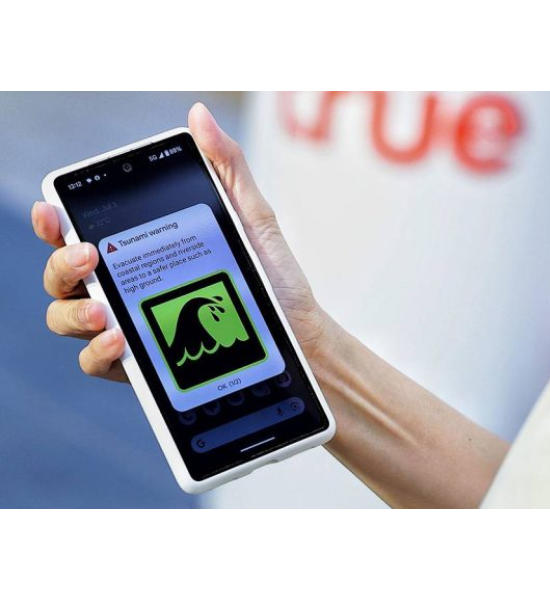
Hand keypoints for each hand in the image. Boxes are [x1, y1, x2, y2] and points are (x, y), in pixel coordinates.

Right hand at [33, 103, 329, 383]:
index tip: (53, 211)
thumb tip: (199, 115)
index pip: (82, 230)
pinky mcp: (142, 364)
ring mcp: (131, 324)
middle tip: (87, 255)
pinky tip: (120, 339)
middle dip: (61, 262)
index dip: (54, 220)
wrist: (299, 334)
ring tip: (103, 308)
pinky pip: (96, 361)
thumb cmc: (272, 277)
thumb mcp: (252, 218)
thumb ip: (225, 168)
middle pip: (63, 273)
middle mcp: (128, 284)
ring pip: (67, 317)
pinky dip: (98, 350)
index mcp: (143, 247)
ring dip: (72, 310)